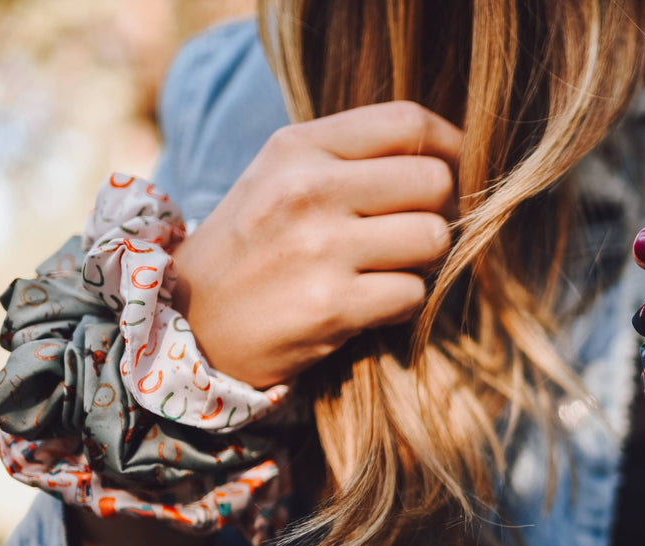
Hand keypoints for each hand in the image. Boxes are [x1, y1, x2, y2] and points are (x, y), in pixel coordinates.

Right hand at [170, 102, 462, 388]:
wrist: (190, 324)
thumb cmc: (255, 246)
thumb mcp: (284, 178)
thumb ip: (354, 158)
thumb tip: (452, 154)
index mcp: (298, 147)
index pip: (407, 122)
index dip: (450, 146)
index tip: (453, 171)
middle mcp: (307, 190)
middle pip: (433, 180)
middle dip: (439, 211)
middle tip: (412, 234)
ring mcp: (318, 248)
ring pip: (433, 238)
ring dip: (425, 261)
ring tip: (388, 269)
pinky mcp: (330, 305)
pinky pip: (413, 294)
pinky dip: (404, 304)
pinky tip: (370, 304)